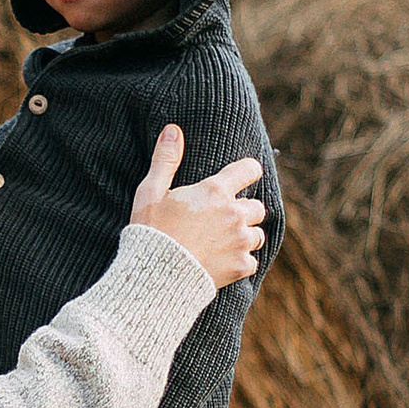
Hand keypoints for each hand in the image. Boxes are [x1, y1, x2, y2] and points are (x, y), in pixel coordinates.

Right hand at [129, 125, 265, 290]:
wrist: (155, 277)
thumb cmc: (151, 231)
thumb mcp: (151, 192)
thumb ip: (165, 160)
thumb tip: (173, 130)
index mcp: (214, 191)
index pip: (250, 169)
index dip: (247, 172)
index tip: (239, 179)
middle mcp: (234, 214)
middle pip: (257, 206)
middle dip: (243, 211)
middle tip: (221, 219)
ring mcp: (240, 241)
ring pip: (257, 234)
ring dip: (245, 236)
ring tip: (223, 242)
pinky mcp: (241, 266)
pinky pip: (251, 261)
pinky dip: (240, 262)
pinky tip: (222, 263)